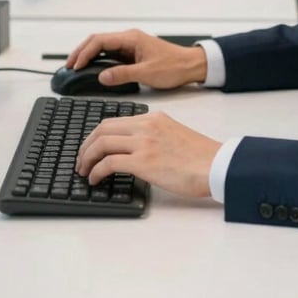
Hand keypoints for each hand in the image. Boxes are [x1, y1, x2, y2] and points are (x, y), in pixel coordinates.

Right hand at [65, 29, 207, 88]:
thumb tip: (102, 77)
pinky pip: (110, 54)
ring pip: (102, 46)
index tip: (75, 66)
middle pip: (97, 40)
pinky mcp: (132, 53)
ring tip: (76, 67)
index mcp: (131, 38)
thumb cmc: (174, 67)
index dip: (85, 53)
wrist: (191, 66)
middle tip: (68, 66)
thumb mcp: (147, 73)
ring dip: (88, 55)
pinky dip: (98, 59)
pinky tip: (92, 68)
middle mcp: (128, 38)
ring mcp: (130, 45)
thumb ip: (123, 74)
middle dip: (81, 51)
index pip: (100, 41)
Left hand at [76, 110, 220, 195]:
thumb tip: (134, 150)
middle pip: (103, 129)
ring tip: (85, 171)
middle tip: (81, 160)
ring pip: (102, 143)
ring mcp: (144, 142)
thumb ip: (153, 135)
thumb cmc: (200, 156)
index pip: (115, 121)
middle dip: (86, 145)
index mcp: (153, 118)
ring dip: (87, 158)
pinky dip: (97, 171)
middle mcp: (146, 126)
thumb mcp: (173, 134)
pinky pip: (109, 162)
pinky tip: (96, 180)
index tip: (91, 148)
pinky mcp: (144, 161)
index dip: (97, 136)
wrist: (216, 164)